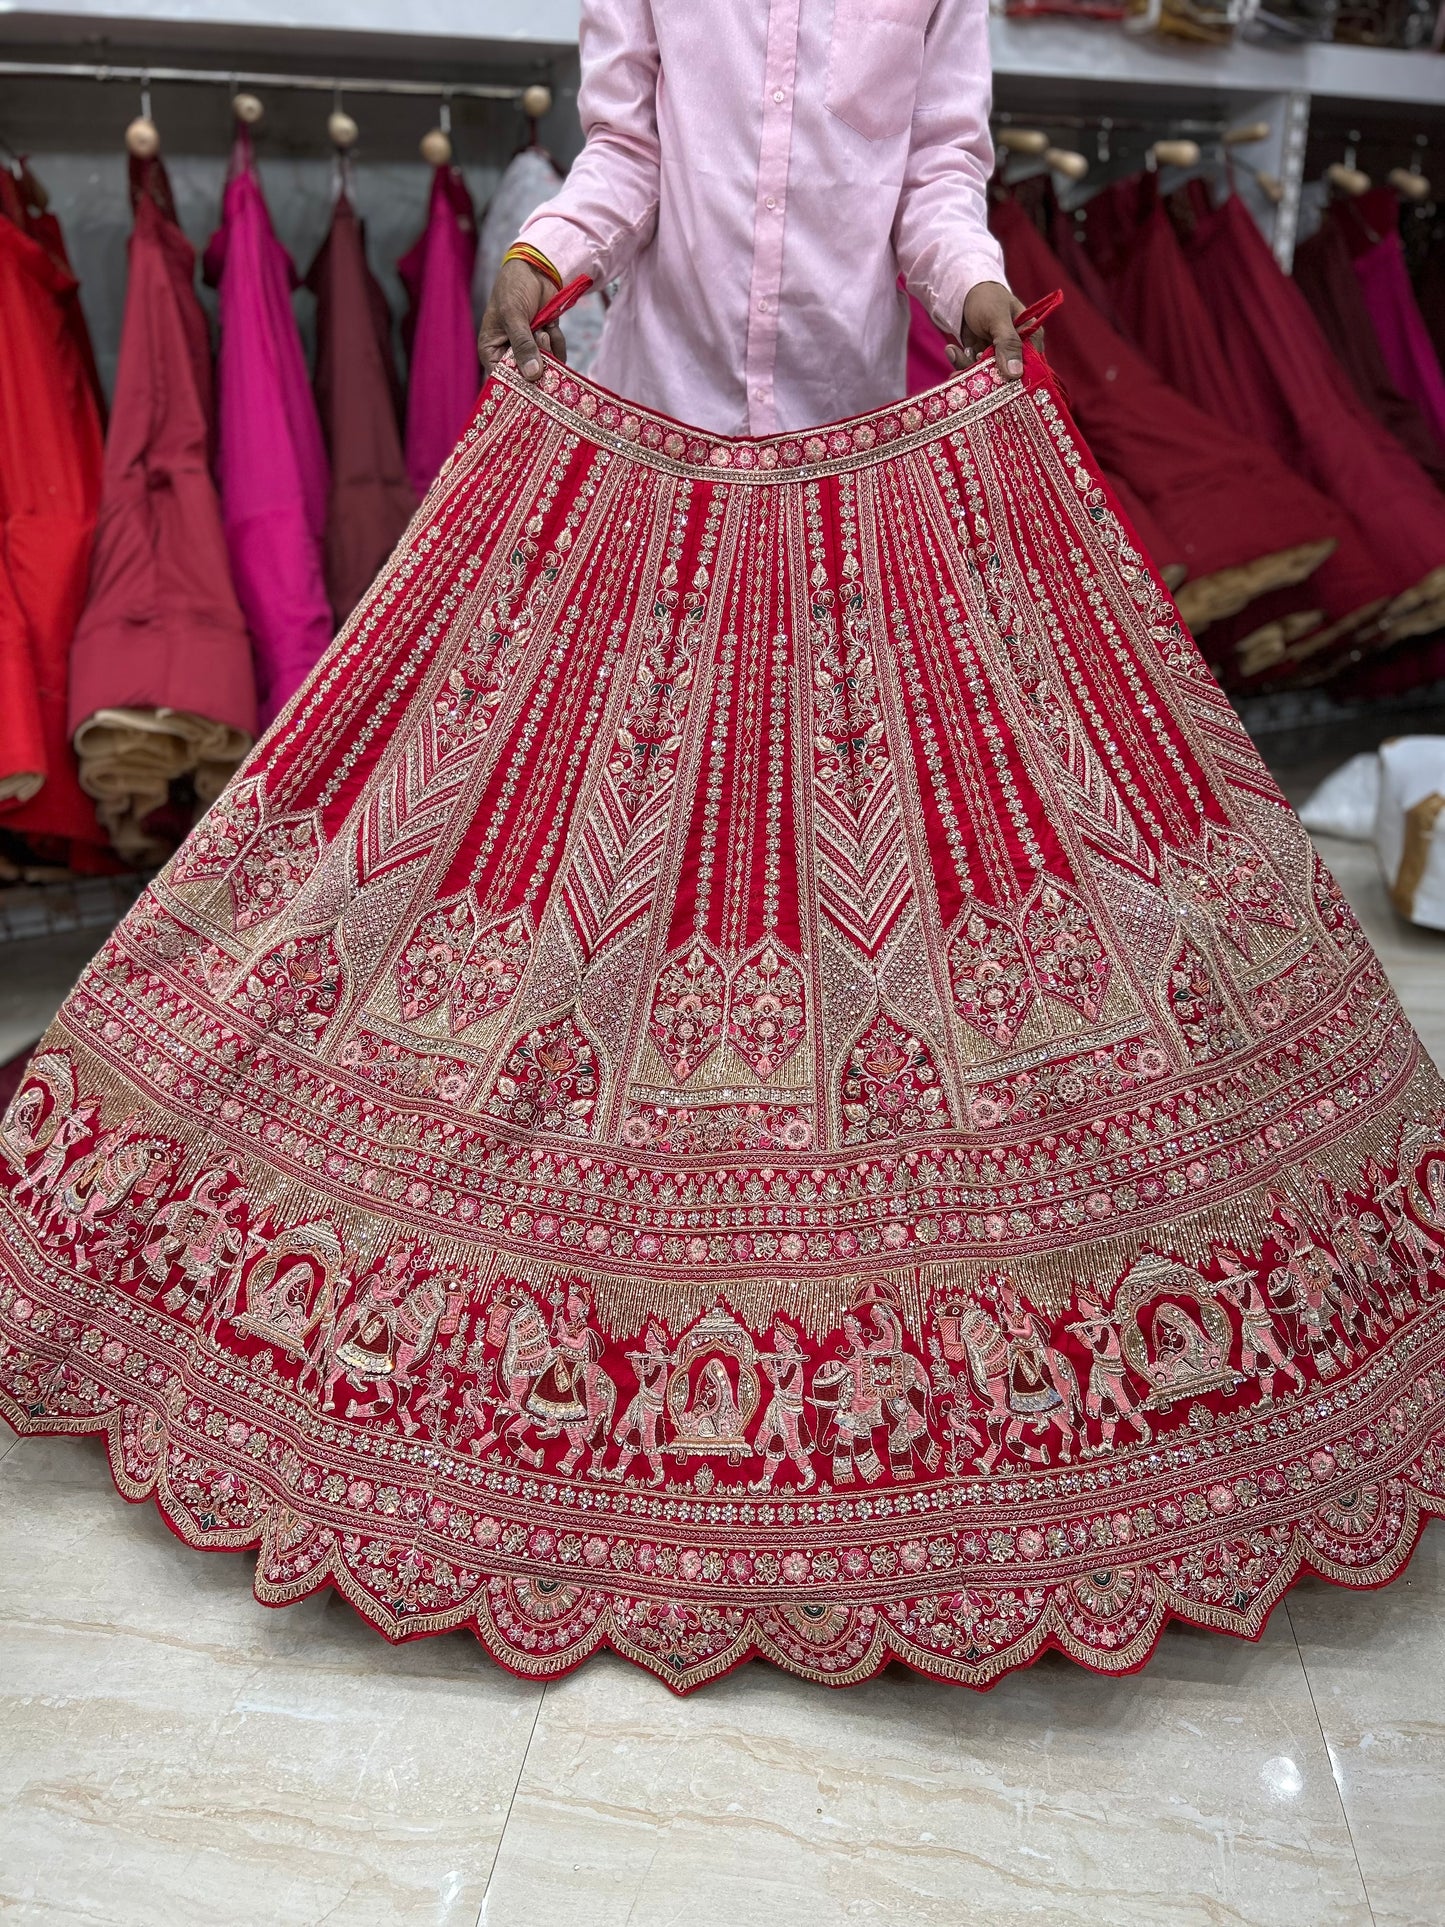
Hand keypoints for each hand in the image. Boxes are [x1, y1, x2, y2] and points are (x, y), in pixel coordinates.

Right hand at [479, 258, 567, 381]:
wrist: (535, 268)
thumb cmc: (513, 288)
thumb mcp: (514, 316)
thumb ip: (523, 345)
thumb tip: (532, 374)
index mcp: (492, 351)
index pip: (503, 378)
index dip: (518, 384)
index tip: (533, 382)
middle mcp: (509, 355)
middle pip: (527, 377)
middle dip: (538, 363)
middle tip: (541, 339)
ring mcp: (529, 350)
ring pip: (546, 368)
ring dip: (549, 350)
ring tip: (543, 328)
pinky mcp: (546, 343)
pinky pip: (557, 356)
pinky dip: (557, 342)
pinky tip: (551, 325)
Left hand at [948, 281, 1026, 380]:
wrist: (965, 292)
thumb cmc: (987, 297)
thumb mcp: (997, 318)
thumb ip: (1007, 344)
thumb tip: (1015, 374)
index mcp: (1031, 338)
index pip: (1030, 367)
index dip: (1014, 380)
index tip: (994, 381)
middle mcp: (1018, 350)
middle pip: (1006, 375)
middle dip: (984, 375)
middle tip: (963, 372)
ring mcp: (1000, 356)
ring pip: (987, 374)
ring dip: (967, 367)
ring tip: (953, 352)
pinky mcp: (983, 358)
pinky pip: (974, 369)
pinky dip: (961, 362)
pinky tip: (952, 350)